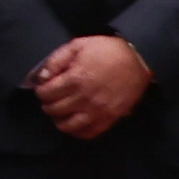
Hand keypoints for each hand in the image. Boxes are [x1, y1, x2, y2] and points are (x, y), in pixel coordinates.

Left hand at [30, 33, 154, 139]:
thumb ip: (56, 60)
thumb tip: (42, 76)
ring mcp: (97, 111)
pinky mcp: (109, 119)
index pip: (46, 94)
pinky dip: (78, 132)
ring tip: (59, 114)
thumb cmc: (107, 50)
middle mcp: (83, 99)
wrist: (137, 60)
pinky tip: (75, 124)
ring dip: (59, 121)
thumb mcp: (78, 45)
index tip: (43, 88)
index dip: (40, 91)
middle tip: (49, 100)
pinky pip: (89, 133)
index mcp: (74, 80)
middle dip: (48, 105)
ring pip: (69, 126)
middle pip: (55, 110)